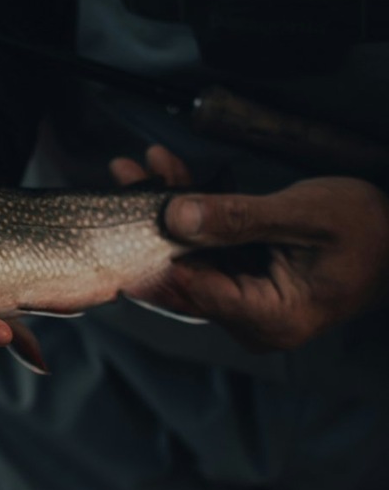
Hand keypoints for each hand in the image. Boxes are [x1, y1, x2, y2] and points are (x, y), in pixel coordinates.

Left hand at [112, 146, 388, 349]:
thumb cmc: (367, 229)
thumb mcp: (305, 215)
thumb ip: (240, 218)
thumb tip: (176, 216)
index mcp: (271, 319)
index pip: (195, 290)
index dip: (155, 251)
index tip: (131, 209)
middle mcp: (250, 320)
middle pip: (183, 274)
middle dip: (152, 223)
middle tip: (124, 178)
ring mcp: (243, 302)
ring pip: (187, 257)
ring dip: (164, 211)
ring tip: (137, 169)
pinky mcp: (241, 281)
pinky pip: (203, 248)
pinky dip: (187, 212)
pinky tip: (167, 174)